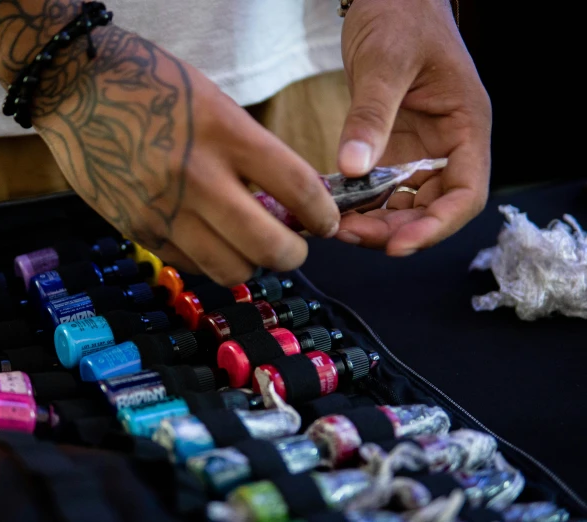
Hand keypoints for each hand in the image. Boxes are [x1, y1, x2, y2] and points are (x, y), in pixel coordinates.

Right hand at [32, 24, 341, 284]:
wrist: (75, 86)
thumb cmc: (149, 84)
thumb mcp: (213, 102)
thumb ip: (251, 150)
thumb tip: (287, 198)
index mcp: (225, 133)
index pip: (297, 187)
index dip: (324, 213)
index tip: (327, 221)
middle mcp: (197, 177)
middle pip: (268, 246)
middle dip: (294, 254)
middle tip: (295, 246)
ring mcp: (163, 209)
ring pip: (229, 269)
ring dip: (251, 265)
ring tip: (251, 248)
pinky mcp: (136, 229)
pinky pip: (189, 264)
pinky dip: (209, 261)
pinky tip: (210, 241)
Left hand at [335, 0, 491, 255]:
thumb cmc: (400, 15)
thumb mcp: (385, 63)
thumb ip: (370, 116)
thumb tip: (352, 170)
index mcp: (465, 126)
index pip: (466, 192)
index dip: (436, 226)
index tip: (397, 245)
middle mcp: (446, 144)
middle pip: (432, 207)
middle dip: (394, 229)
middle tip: (348, 235)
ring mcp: (418, 148)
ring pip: (404, 203)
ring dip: (374, 222)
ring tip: (335, 226)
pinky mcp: (391, 146)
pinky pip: (380, 187)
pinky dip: (359, 202)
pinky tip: (332, 207)